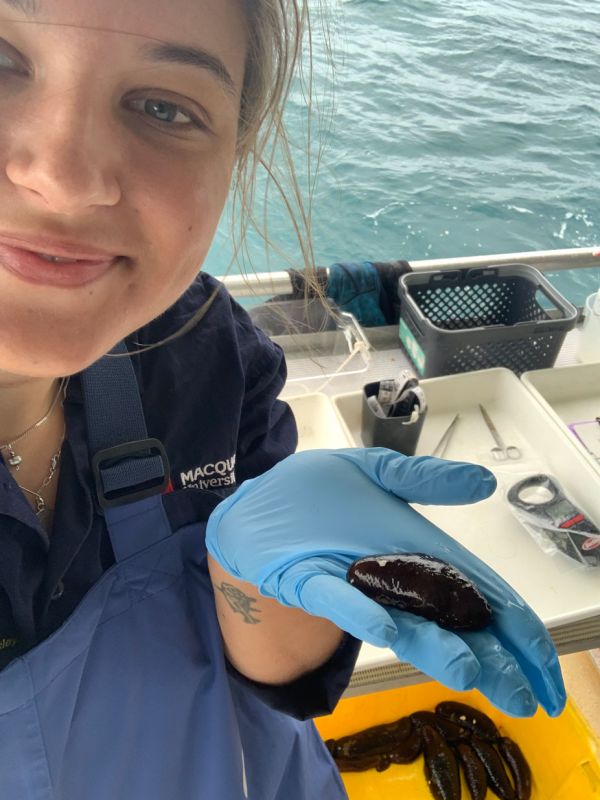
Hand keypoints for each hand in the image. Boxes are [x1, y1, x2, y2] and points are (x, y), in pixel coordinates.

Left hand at [206, 448, 565, 717]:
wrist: (258, 499)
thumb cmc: (320, 493)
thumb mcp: (379, 474)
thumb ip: (427, 479)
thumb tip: (484, 482)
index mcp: (421, 554)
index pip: (483, 596)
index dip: (518, 634)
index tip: (543, 674)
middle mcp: (394, 578)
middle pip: (452, 624)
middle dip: (492, 659)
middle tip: (523, 697)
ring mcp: (354, 584)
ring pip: (403, 621)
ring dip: (436, 647)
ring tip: (471, 671)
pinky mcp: (310, 579)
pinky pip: (337, 598)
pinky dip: (360, 612)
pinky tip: (383, 627)